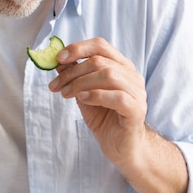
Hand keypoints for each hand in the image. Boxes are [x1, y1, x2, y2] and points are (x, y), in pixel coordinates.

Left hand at [49, 37, 146, 168]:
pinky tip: (82, 99)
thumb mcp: (83, 94)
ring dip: (81, 83)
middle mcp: (131, 76)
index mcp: (120, 66)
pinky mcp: (137, 110)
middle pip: (100, 61)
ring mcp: (137, 93)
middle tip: (55, 86)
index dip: (78, 48)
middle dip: (72, 72)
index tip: (58, 59)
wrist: (120, 147)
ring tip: (65, 94)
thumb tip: (58, 62)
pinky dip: (96, 95)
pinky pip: (118, 97)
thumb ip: (75, 77)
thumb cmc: (104, 118)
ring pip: (109, 76)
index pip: (100, 45)